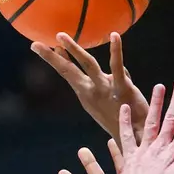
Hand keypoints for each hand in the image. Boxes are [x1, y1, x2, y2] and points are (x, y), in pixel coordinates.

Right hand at [30, 31, 149, 138]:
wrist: (139, 137)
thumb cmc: (122, 115)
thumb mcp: (103, 98)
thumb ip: (95, 79)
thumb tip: (85, 64)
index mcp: (86, 94)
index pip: (67, 73)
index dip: (54, 59)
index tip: (38, 47)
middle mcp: (92, 91)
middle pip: (68, 71)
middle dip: (51, 58)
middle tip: (35, 45)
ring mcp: (106, 89)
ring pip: (88, 65)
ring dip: (74, 50)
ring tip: (60, 36)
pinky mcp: (123, 88)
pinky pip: (117, 66)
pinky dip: (115, 50)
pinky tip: (114, 36)